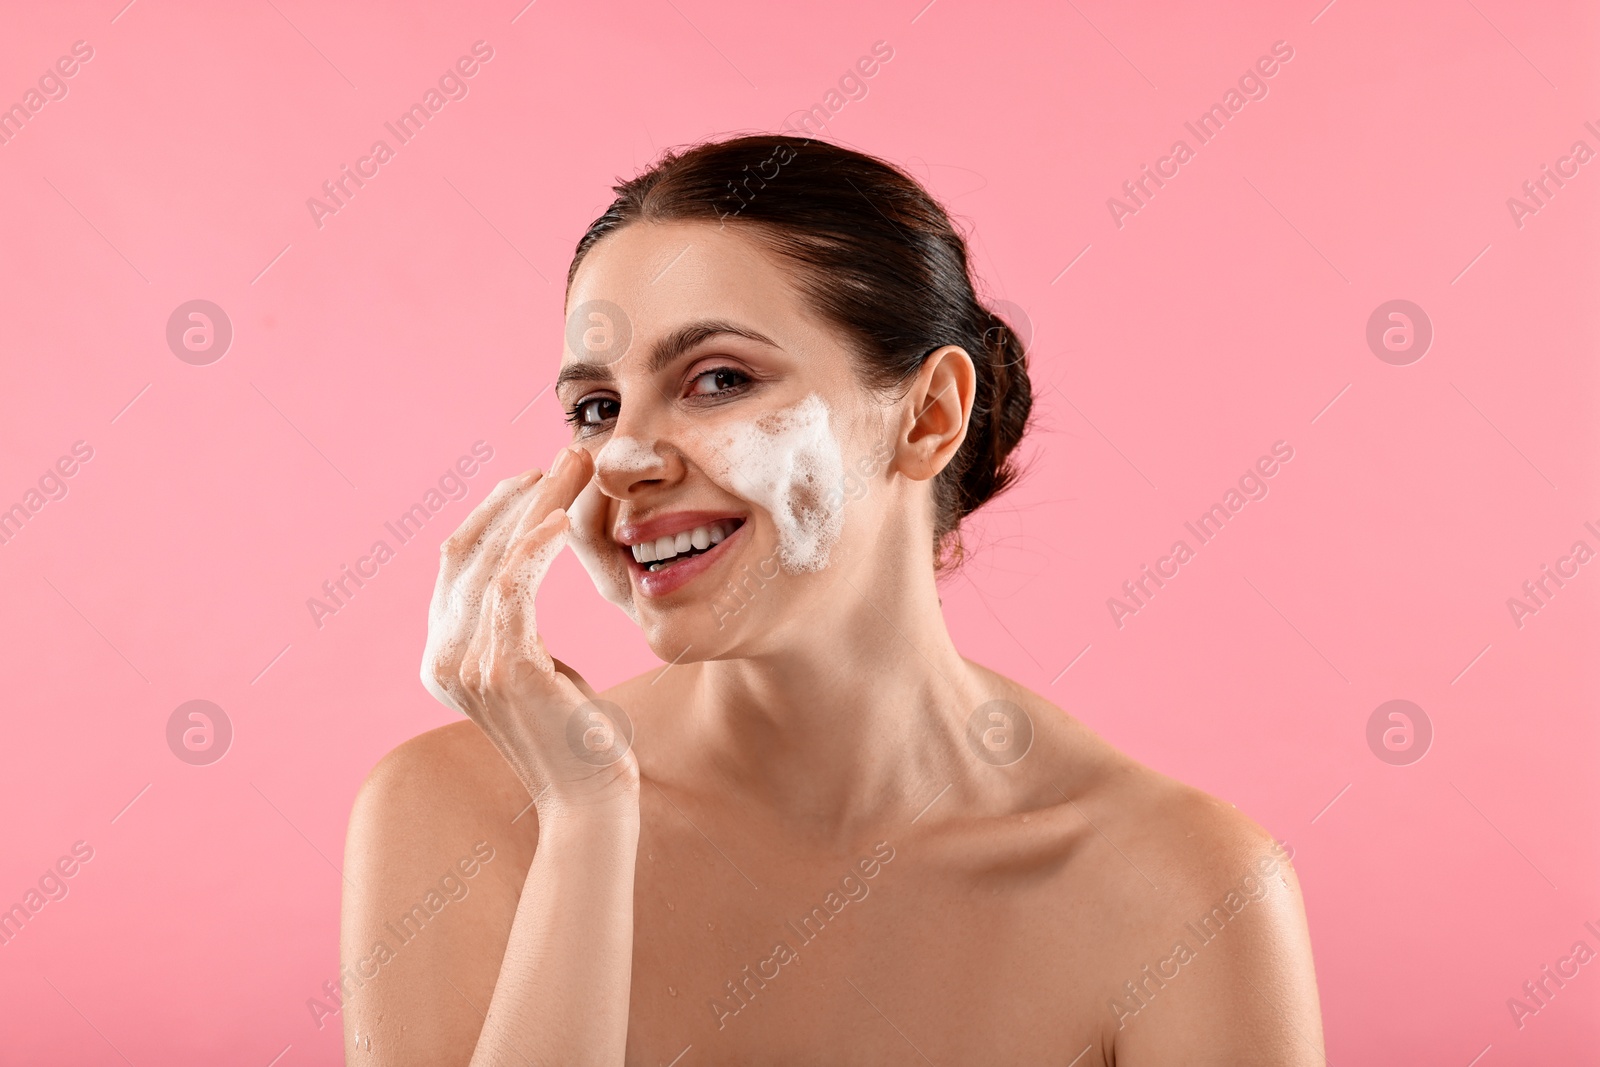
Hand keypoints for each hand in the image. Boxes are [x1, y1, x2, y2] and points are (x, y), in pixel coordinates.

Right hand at [420, 445, 638, 813]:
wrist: (590, 801)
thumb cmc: (577, 738)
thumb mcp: (537, 671)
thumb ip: (515, 630)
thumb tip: (518, 578)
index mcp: (443, 655)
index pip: (457, 560)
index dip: (495, 510)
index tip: (539, 476)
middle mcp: (443, 658)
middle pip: (470, 548)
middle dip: (521, 494)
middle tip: (569, 453)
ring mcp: (466, 665)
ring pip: (495, 558)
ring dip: (539, 504)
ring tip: (579, 467)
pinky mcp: (502, 669)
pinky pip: (512, 587)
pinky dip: (537, 545)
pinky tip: (566, 518)